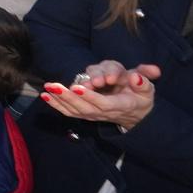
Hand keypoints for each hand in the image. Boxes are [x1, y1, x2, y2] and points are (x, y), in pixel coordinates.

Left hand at [41, 63, 155, 129]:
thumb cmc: (141, 97)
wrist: (136, 114)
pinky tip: (45, 96)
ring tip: (47, 88)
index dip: (90, 97)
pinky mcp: (86, 115)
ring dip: (59, 100)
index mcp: (121, 105)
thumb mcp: (147, 89)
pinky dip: (56, 105)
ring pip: (74, 111)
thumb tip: (136, 77)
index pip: (103, 104)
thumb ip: (143, 82)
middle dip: (68, 97)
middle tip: (54, 86)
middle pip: (84, 108)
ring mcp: (94, 115)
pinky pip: (70, 112)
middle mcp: (105, 113)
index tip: (78, 87)